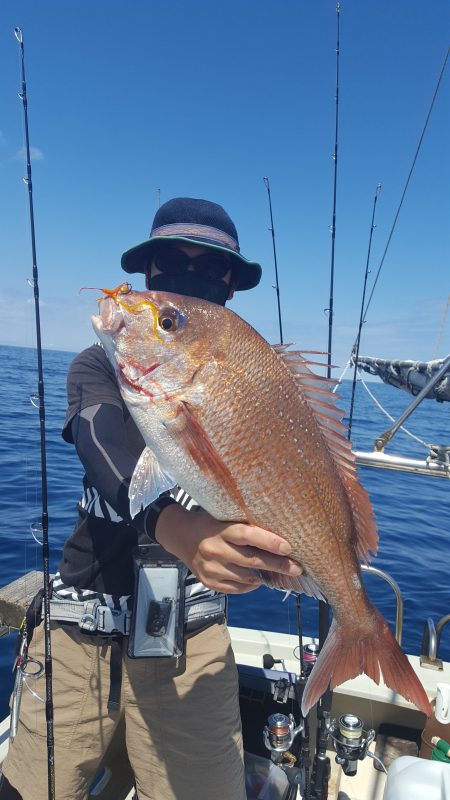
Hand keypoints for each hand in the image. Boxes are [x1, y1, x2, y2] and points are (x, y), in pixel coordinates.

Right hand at [155, 504, 301, 593]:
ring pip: (247, 578)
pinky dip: (251, 585)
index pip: (248, 535)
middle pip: (251, 560)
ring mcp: (211, 568)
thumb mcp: (224, 517)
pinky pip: (238, 589)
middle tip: (296, 567)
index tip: (288, 547)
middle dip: (277, 564)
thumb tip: (278, 535)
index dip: (269, 542)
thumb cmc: (210, 523)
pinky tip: (257, 578)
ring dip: (265, 576)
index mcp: (220, 529)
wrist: (181, 535)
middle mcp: (214, 549)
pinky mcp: (209, 582)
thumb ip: (245, 526)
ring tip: (280, 572)